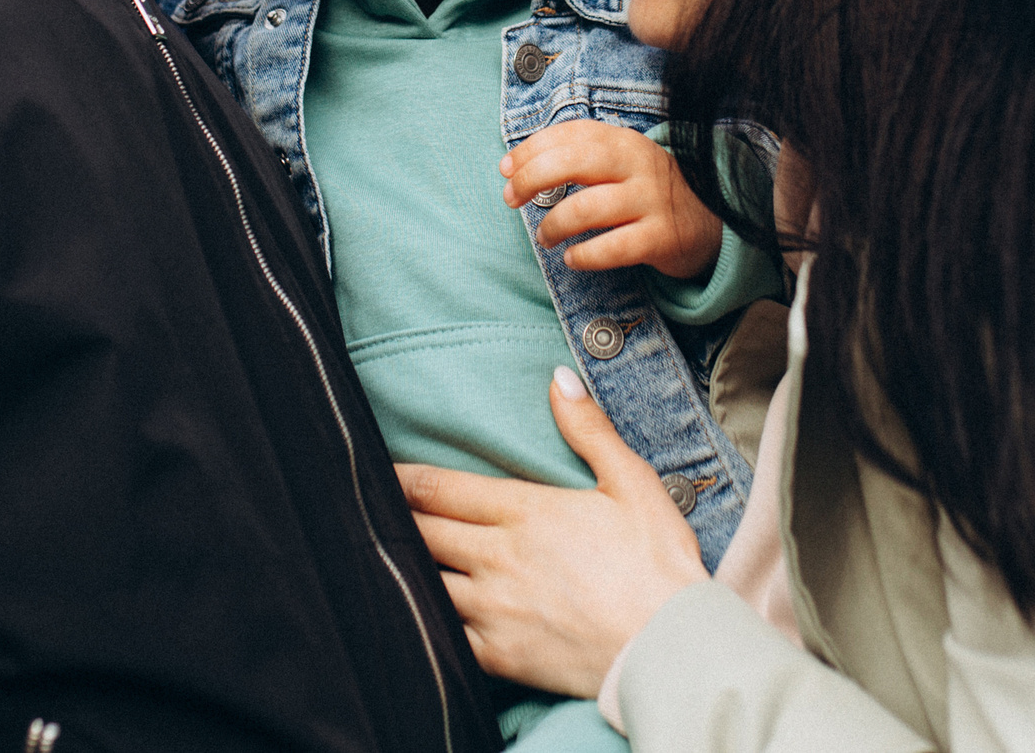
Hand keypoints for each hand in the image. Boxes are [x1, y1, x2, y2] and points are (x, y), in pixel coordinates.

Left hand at [398, 366, 709, 696]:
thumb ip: (589, 429)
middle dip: (390, 517)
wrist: (673, 646)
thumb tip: (558, 377)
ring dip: (401, 567)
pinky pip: (442, 638)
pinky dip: (421, 623)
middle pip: (421, 532)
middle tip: (361, 507)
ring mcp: (494, 610)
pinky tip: (409, 615)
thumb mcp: (632, 483)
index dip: (400, 478)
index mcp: (525, 511)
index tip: (374, 470)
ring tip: (376, 558)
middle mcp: (498, 558)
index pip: (439, 488)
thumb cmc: (658, 563)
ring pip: (422, 582)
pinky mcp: (500, 656)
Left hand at [500, 122, 724, 279]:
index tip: (506, 168)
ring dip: (554, 224)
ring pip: (588, 208)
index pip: (571, 134)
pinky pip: (613, 248)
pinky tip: (572, 258)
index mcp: (623, 141)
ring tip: (545, 237)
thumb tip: (513, 168)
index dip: (531, 148)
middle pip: (575, 161)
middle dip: (533, 178)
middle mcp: (638, 165)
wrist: (708, 223)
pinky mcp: (661, 237)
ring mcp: (651, 201)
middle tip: (511, 198)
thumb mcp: (619, 163)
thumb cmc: (644, 192)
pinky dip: (584, 255)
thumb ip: (576, 159)